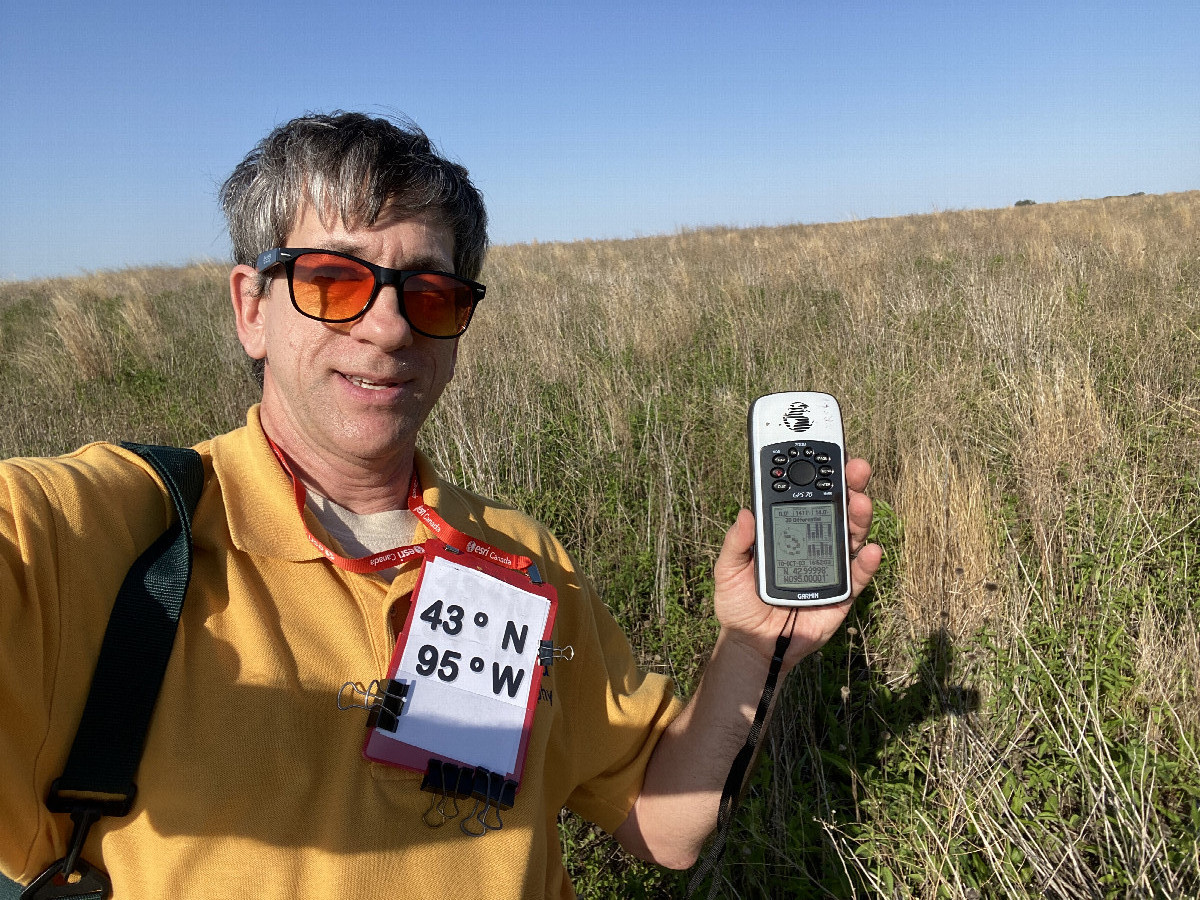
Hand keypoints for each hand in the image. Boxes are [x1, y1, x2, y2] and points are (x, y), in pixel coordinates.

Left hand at [712, 458, 881, 668]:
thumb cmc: (738, 604)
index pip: (807, 498)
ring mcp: (830, 567)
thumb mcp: (728, 570)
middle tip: (854, 469)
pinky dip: (866, 563)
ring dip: (859, 517)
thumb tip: (745, 513)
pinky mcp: (841, 595)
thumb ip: (736, 543)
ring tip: (861, 502)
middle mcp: (814, 543)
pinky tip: (871, 550)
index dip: (818, 476)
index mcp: (788, 532)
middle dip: (848, 487)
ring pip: (852, 536)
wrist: (751, 645)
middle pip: (837, 510)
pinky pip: (857, 576)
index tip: (826, 455)